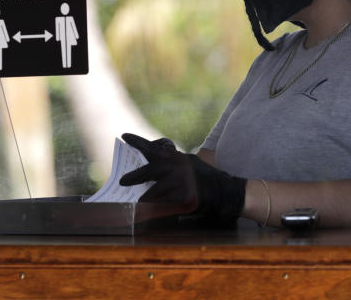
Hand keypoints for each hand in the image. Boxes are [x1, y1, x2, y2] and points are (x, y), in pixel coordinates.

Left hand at [119, 133, 245, 222]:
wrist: (229, 193)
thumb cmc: (207, 180)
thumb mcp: (191, 165)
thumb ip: (172, 166)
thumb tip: (148, 175)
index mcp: (179, 158)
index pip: (155, 149)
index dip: (139, 142)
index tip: (124, 136)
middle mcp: (181, 167)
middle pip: (152, 170)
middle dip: (135, 176)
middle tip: (121, 181)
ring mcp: (185, 182)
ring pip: (157, 191)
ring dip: (145, 199)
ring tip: (135, 204)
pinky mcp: (188, 197)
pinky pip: (166, 204)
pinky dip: (156, 210)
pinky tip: (148, 213)